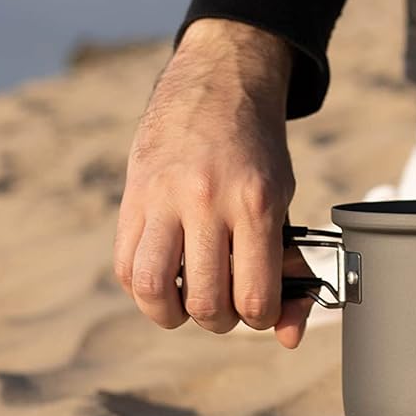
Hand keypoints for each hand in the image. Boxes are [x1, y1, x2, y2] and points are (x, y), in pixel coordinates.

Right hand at [113, 18, 312, 346]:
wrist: (219, 80)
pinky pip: (125, 264)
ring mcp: (164, 197)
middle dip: (219, 319)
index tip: (261, 306)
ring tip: (186, 300)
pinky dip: (143, 286)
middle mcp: (208, 200)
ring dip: (171, 313)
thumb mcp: (283, 195)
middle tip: (226, 301)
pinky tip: (164, 273)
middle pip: (205, 302)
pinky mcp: (134, 195)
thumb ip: (285, 262)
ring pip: (152, 291)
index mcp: (256, 201)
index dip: (262, 318)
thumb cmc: (257, 147)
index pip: (254, 297)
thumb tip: (289, 335)